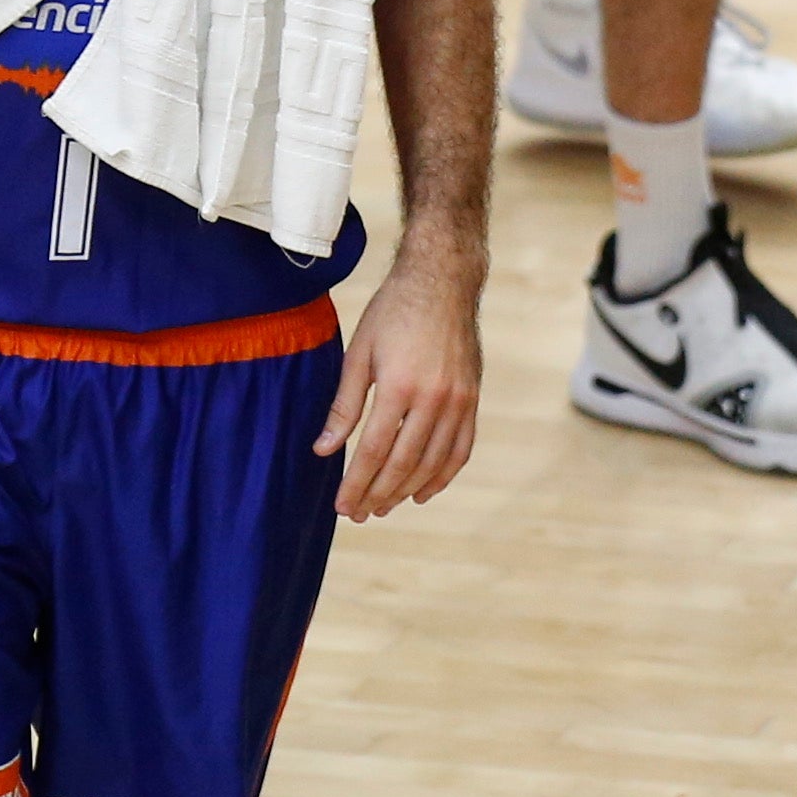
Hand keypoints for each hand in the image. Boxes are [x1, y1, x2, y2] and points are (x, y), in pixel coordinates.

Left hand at [317, 243, 480, 519]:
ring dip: (408, 490)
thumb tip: (323, 449)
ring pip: (434, 462)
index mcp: (400, 386)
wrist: (442, 282)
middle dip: (379, 493)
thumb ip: (344, 405)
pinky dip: (443, 475)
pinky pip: (461, 449)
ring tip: (385, 507)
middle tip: (359, 514)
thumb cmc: (393, 312)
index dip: (357, 482)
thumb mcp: (358, 352)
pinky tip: (423, 491)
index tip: (343, 505)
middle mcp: (435, 399)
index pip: (374, 450)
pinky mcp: (473, 399)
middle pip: (404, 463)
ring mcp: (460, 401)